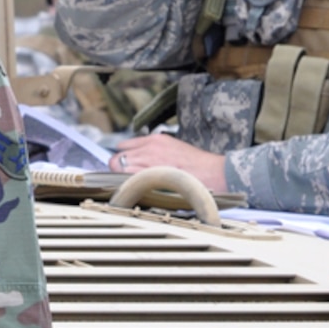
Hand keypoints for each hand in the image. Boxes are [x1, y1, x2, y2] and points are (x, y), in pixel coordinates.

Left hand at [112, 133, 226, 191]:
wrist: (212, 172)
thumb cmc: (197, 165)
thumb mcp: (173, 148)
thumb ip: (154, 152)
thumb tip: (139, 161)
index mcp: (154, 140)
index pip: (124, 145)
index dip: (123, 156)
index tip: (124, 164)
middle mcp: (148, 148)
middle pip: (117, 157)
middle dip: (118, 167)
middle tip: (124, 177)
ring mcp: (148, 161)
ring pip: (118, 167)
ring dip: (120, 176)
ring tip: (129, 184)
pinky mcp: (150, 174)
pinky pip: (126, 177)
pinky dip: (126, 183)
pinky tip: (134, 188)